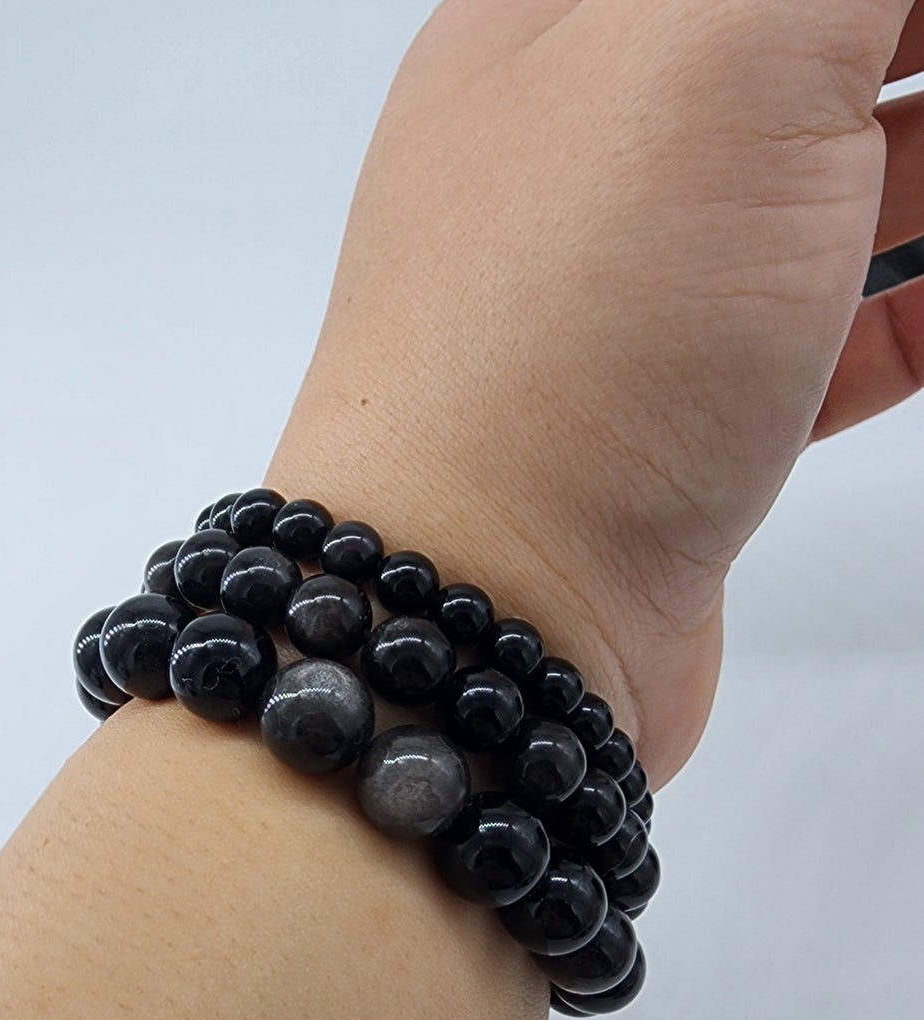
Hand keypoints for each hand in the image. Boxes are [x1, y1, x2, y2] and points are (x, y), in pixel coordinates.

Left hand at [267, 0, 923, 780]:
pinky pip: (839, 333)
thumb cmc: (560, 342)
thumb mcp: (712, 51)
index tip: (909, 32)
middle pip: (804, 54)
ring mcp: (633, 300)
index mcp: (555, 26)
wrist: (483, 615)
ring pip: (837, 187)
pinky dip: (915, 308)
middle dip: (906, 52)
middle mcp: (584, 159)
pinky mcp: (687, 421)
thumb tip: (860, 3)